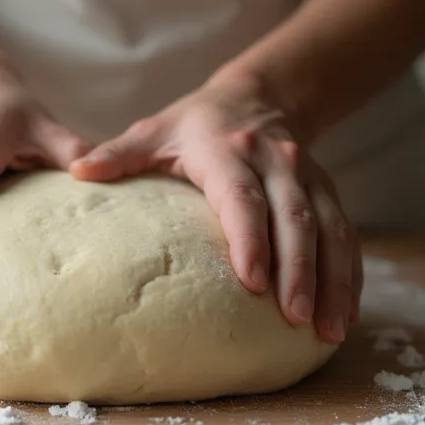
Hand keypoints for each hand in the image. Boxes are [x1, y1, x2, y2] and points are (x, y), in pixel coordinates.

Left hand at [70, 72, 362, 344]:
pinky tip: (346, 315)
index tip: (253, 281)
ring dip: (333, 282)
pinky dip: (350, 276)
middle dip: (300, 271)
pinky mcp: (330, 194)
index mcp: (230, 151)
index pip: (244, 198)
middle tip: (295, 318)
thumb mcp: (155, 130)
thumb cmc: (196, 124)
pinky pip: (347, 236)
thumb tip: (74, 169)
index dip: (251, 238)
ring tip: (329, 330)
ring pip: (330, 230)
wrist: (260, 94)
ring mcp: (310, 179)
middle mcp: (278, 162)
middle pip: (295, 219)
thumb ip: (119, 154)